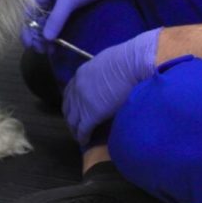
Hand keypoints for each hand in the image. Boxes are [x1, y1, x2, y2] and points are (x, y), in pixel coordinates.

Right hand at [21, 0, 130, 52]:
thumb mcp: (69, 0)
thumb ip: (56, 19)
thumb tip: (46, 39)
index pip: (28, 13)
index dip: (28, 30)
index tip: (31, 46)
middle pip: (35, 18)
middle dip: (37, 35)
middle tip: (42, 51)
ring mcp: (55, 0)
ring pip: (46, 21)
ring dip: (46, 35)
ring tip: (50, 50)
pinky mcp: (66, 5)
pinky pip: (56, 20)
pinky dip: (55, 30)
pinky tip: (57, 42)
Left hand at [63, 28, 160, 145]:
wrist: (133, 64)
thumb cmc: (128, 60)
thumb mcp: (109, 63)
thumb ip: (103, 74)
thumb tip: (109, 79)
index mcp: (81, 74)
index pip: (70, 92)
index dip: (71, 103)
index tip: (73, 110)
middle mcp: (77, 88)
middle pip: (68, 107)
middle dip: (70, 118)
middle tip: (74, 126)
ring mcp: (82, 102)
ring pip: (73, 120)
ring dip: (75, 130)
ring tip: (79, 137)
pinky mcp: (91, 114)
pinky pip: (83, 129)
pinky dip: (82, 137)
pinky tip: (84, 142)